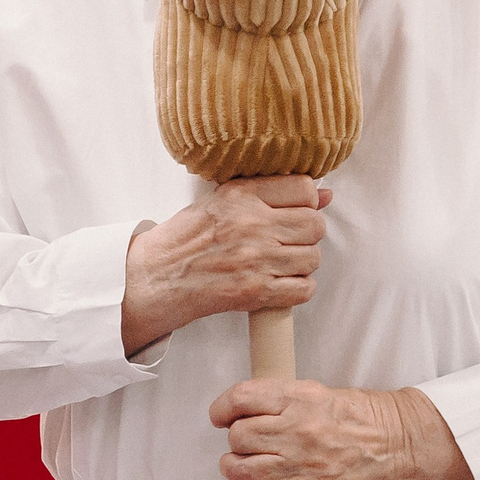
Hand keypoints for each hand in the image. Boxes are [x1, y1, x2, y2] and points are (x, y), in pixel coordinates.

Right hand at [122, 178, 331, 352]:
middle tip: (286, 242)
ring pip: (313, 258)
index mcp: (240, 195)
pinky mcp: (255, 291)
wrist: (154, 279)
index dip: (306, 201)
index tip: (294, 211)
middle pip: (314, 225)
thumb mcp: (219, 202)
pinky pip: (304, 289)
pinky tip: (278, 284)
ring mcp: (255, 259)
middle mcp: (251, 224)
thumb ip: (268, 194)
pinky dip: (297, 289)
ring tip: (278, 264)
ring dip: (301, 264)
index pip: (303, 188)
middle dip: (306, 235)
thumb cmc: (184, 240)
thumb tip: (325, 194)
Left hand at [209, 380, 472, 479]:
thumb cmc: (364, 416)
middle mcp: (296, 430)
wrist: (400, 443)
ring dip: (233, 466)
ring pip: (242, 467)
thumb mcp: (319, 392)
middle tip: (240, 440)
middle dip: (233, 438)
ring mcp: (302, 463)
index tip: (221, 413)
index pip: (241, 399)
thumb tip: (246, 408)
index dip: (222, 408)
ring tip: (238, 464)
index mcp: (299, 398)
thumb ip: (281, 399)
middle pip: (238, 436)